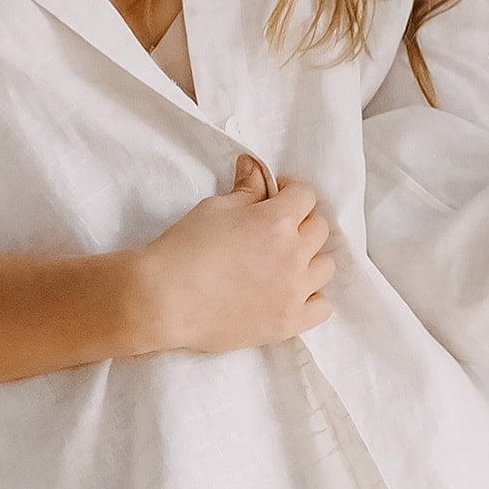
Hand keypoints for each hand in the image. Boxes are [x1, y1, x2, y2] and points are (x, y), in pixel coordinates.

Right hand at [139, 153, 336, 354]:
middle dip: (299, 222)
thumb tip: (254, 166)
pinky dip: (311, 297)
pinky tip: (290, 292)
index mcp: (277, 221)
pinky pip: (322, 307)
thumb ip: (247, 189)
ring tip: (283, 261)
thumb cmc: (185, 247)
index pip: (305, 196)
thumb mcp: (215, 207)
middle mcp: (293, 254)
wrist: (164, 298)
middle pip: (319, 229)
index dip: (290, 191)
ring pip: (324, 266)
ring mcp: (294, 291)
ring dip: (308, 258)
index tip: (276, 196)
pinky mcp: (289, 322)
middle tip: (275, 229)